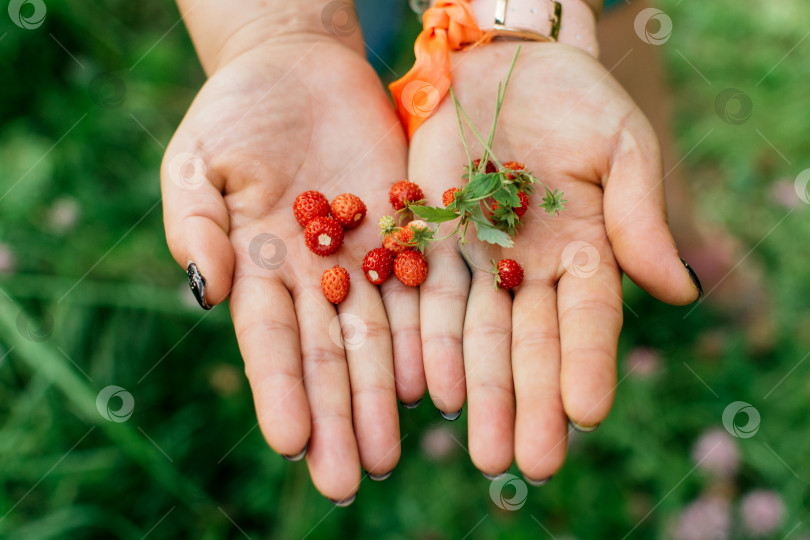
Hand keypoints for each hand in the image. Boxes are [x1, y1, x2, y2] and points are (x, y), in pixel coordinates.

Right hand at [161, 35, 417, 500]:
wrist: (299, 66)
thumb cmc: (234, 112)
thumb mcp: (197, 161)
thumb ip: (196, 225)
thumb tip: (205, 290)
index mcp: (259, 267)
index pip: (269, 340)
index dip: (279, 391)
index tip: (292, 443)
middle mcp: (315, 277)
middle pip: (328, 355)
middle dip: (338, 416)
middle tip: (348, 478)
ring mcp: (364, 257)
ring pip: (378, 337)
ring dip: (384, 394)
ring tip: (391, 452)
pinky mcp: (407, 229)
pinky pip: (422, 288)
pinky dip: (426, 336)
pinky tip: (433, 384)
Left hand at [408, 42, 700, 479]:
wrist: (504, 65)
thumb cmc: (577, 100)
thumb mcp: (621, 147)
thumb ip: (640, 216)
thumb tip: (679, 292)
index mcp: (587, 252)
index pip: (589, 319)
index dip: (588, 363)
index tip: (587, 413)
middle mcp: (530, 270)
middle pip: (528, 345)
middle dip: (527, 403)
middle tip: (527, 462)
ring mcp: (478, 260)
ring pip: (475, 336)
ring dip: (476, 391)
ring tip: (477, 445)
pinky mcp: (430, 242)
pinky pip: (427, 298)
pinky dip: (427, 342)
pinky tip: (428, 386)